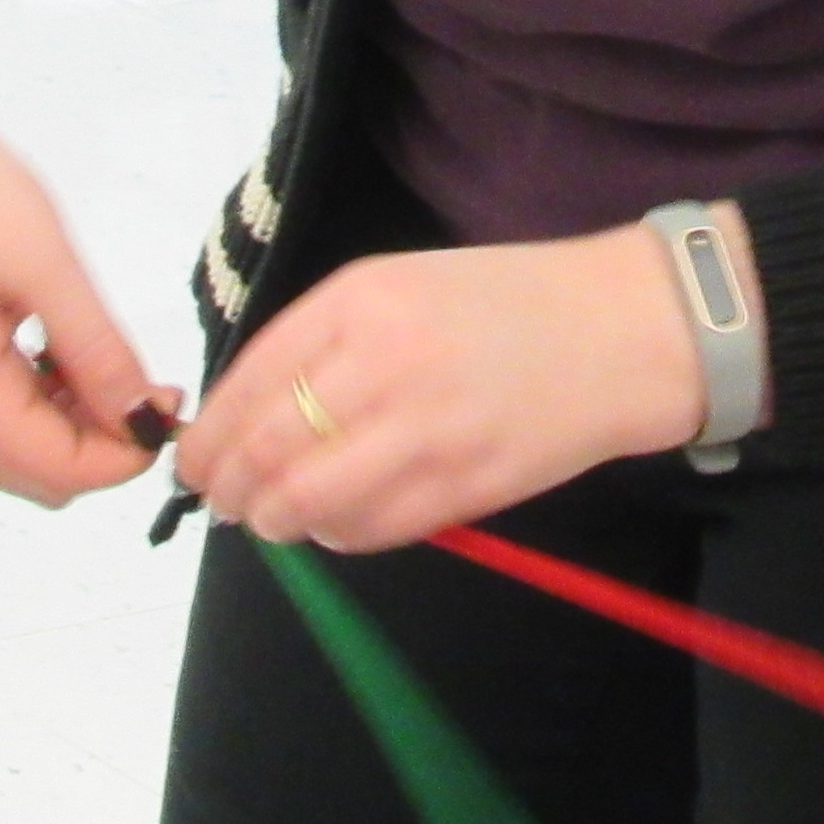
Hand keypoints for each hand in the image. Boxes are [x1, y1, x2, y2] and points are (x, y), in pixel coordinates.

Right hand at [0, 0, 164, 507]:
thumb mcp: (44, 264)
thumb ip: (96, 352)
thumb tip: (142, 422)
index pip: (56, 472)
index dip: (125, 454)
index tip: (172, 404)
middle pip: (32, 474)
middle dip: (101, 446)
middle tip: (148, 383)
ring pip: (11, 446)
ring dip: (71, 422)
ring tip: (112, 356)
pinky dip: (38, 398)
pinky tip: (65, 345)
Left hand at [175, 225, 711, 551]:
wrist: (628, 328)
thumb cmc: (512, 304)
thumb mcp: (407, 287)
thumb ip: (330, 343)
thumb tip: (252, 418)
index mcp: (361, 300)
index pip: (248, 382)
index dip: (210, 436)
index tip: (195, 461)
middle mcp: (382, 361)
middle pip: (266, 448)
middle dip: (229, 489)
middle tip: (223, 504)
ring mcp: (425, 428)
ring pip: (308, 500)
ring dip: (276, 521)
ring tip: (276, 521)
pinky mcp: (465, 484)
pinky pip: (371, 529)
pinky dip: (338, 537)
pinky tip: (337, 526)